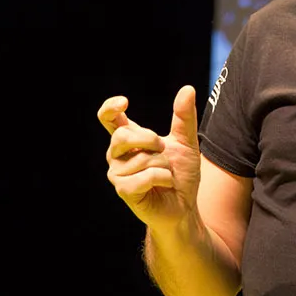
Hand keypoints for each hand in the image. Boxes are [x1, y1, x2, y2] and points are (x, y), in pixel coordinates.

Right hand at [99, 86, 201, 230]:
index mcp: (129, 140)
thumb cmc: (181, 175)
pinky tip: (165, 184)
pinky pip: (146, 176)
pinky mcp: (124, 190)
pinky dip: (164, 178)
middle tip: (163, 149)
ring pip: (141, 158)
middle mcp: (118, 155)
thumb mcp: (187, 142)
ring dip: (164, 165)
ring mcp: (118, 173)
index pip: (107, 118)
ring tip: (165, 174)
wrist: (184, 206)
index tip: (124, 102)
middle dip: (151, 140)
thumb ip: (184, 117)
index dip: (110, 108)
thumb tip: (187, 89)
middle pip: (123, 136)